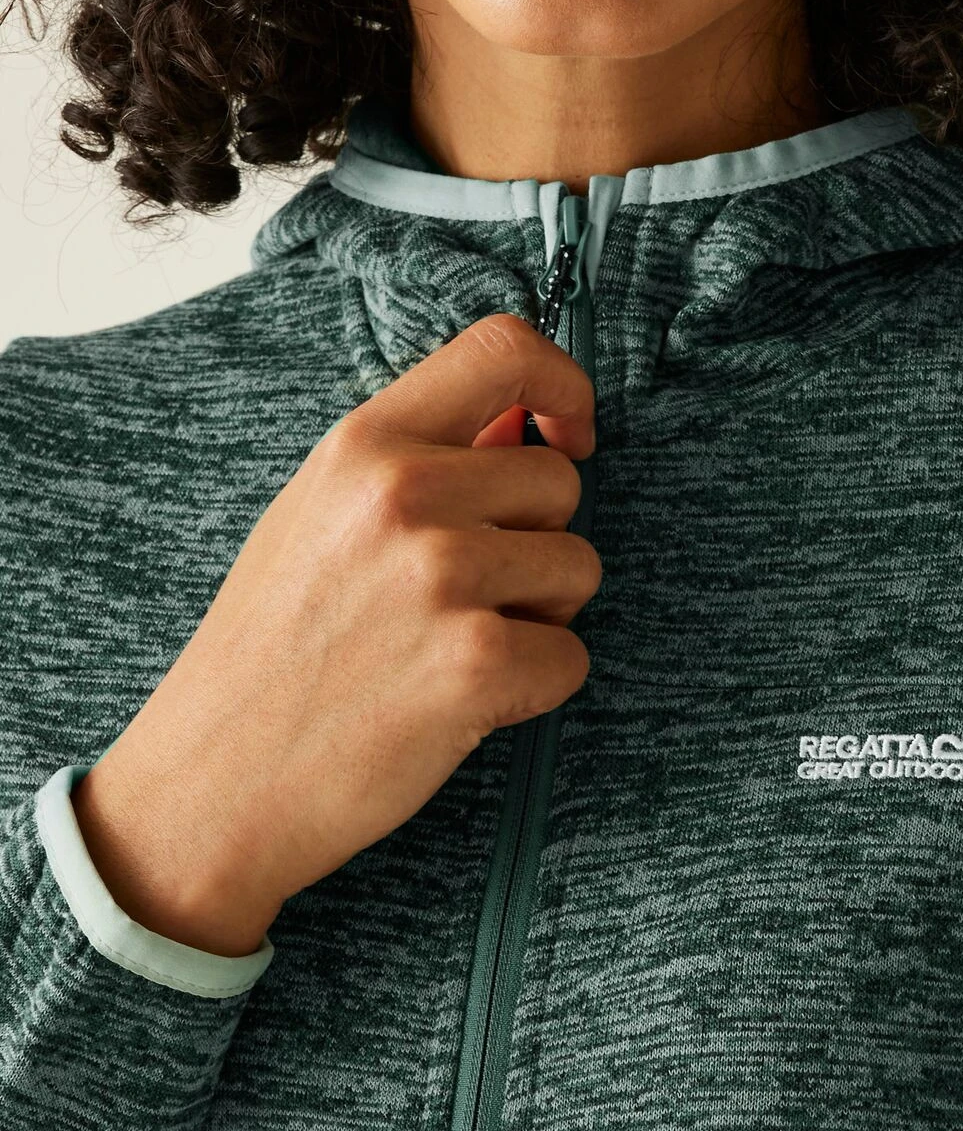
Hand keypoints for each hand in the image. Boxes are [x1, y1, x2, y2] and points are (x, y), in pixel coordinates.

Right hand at [71, 313, 599, 957]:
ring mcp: (443, 576)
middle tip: (459, 599)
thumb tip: (525, 422)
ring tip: (450, 647)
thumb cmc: (274, 649)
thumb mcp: (321, 517)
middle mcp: (405, 494)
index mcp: (365, 443)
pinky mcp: (477, 663)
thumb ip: (423, 460)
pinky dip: (535, 687)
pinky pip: (573, 658)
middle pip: (561, 482)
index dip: (563, 386)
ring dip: (541, 615)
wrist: (214, 780)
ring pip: (580, 568)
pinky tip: (459, 702)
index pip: (506, 350)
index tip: (569, 433)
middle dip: (535, 542)